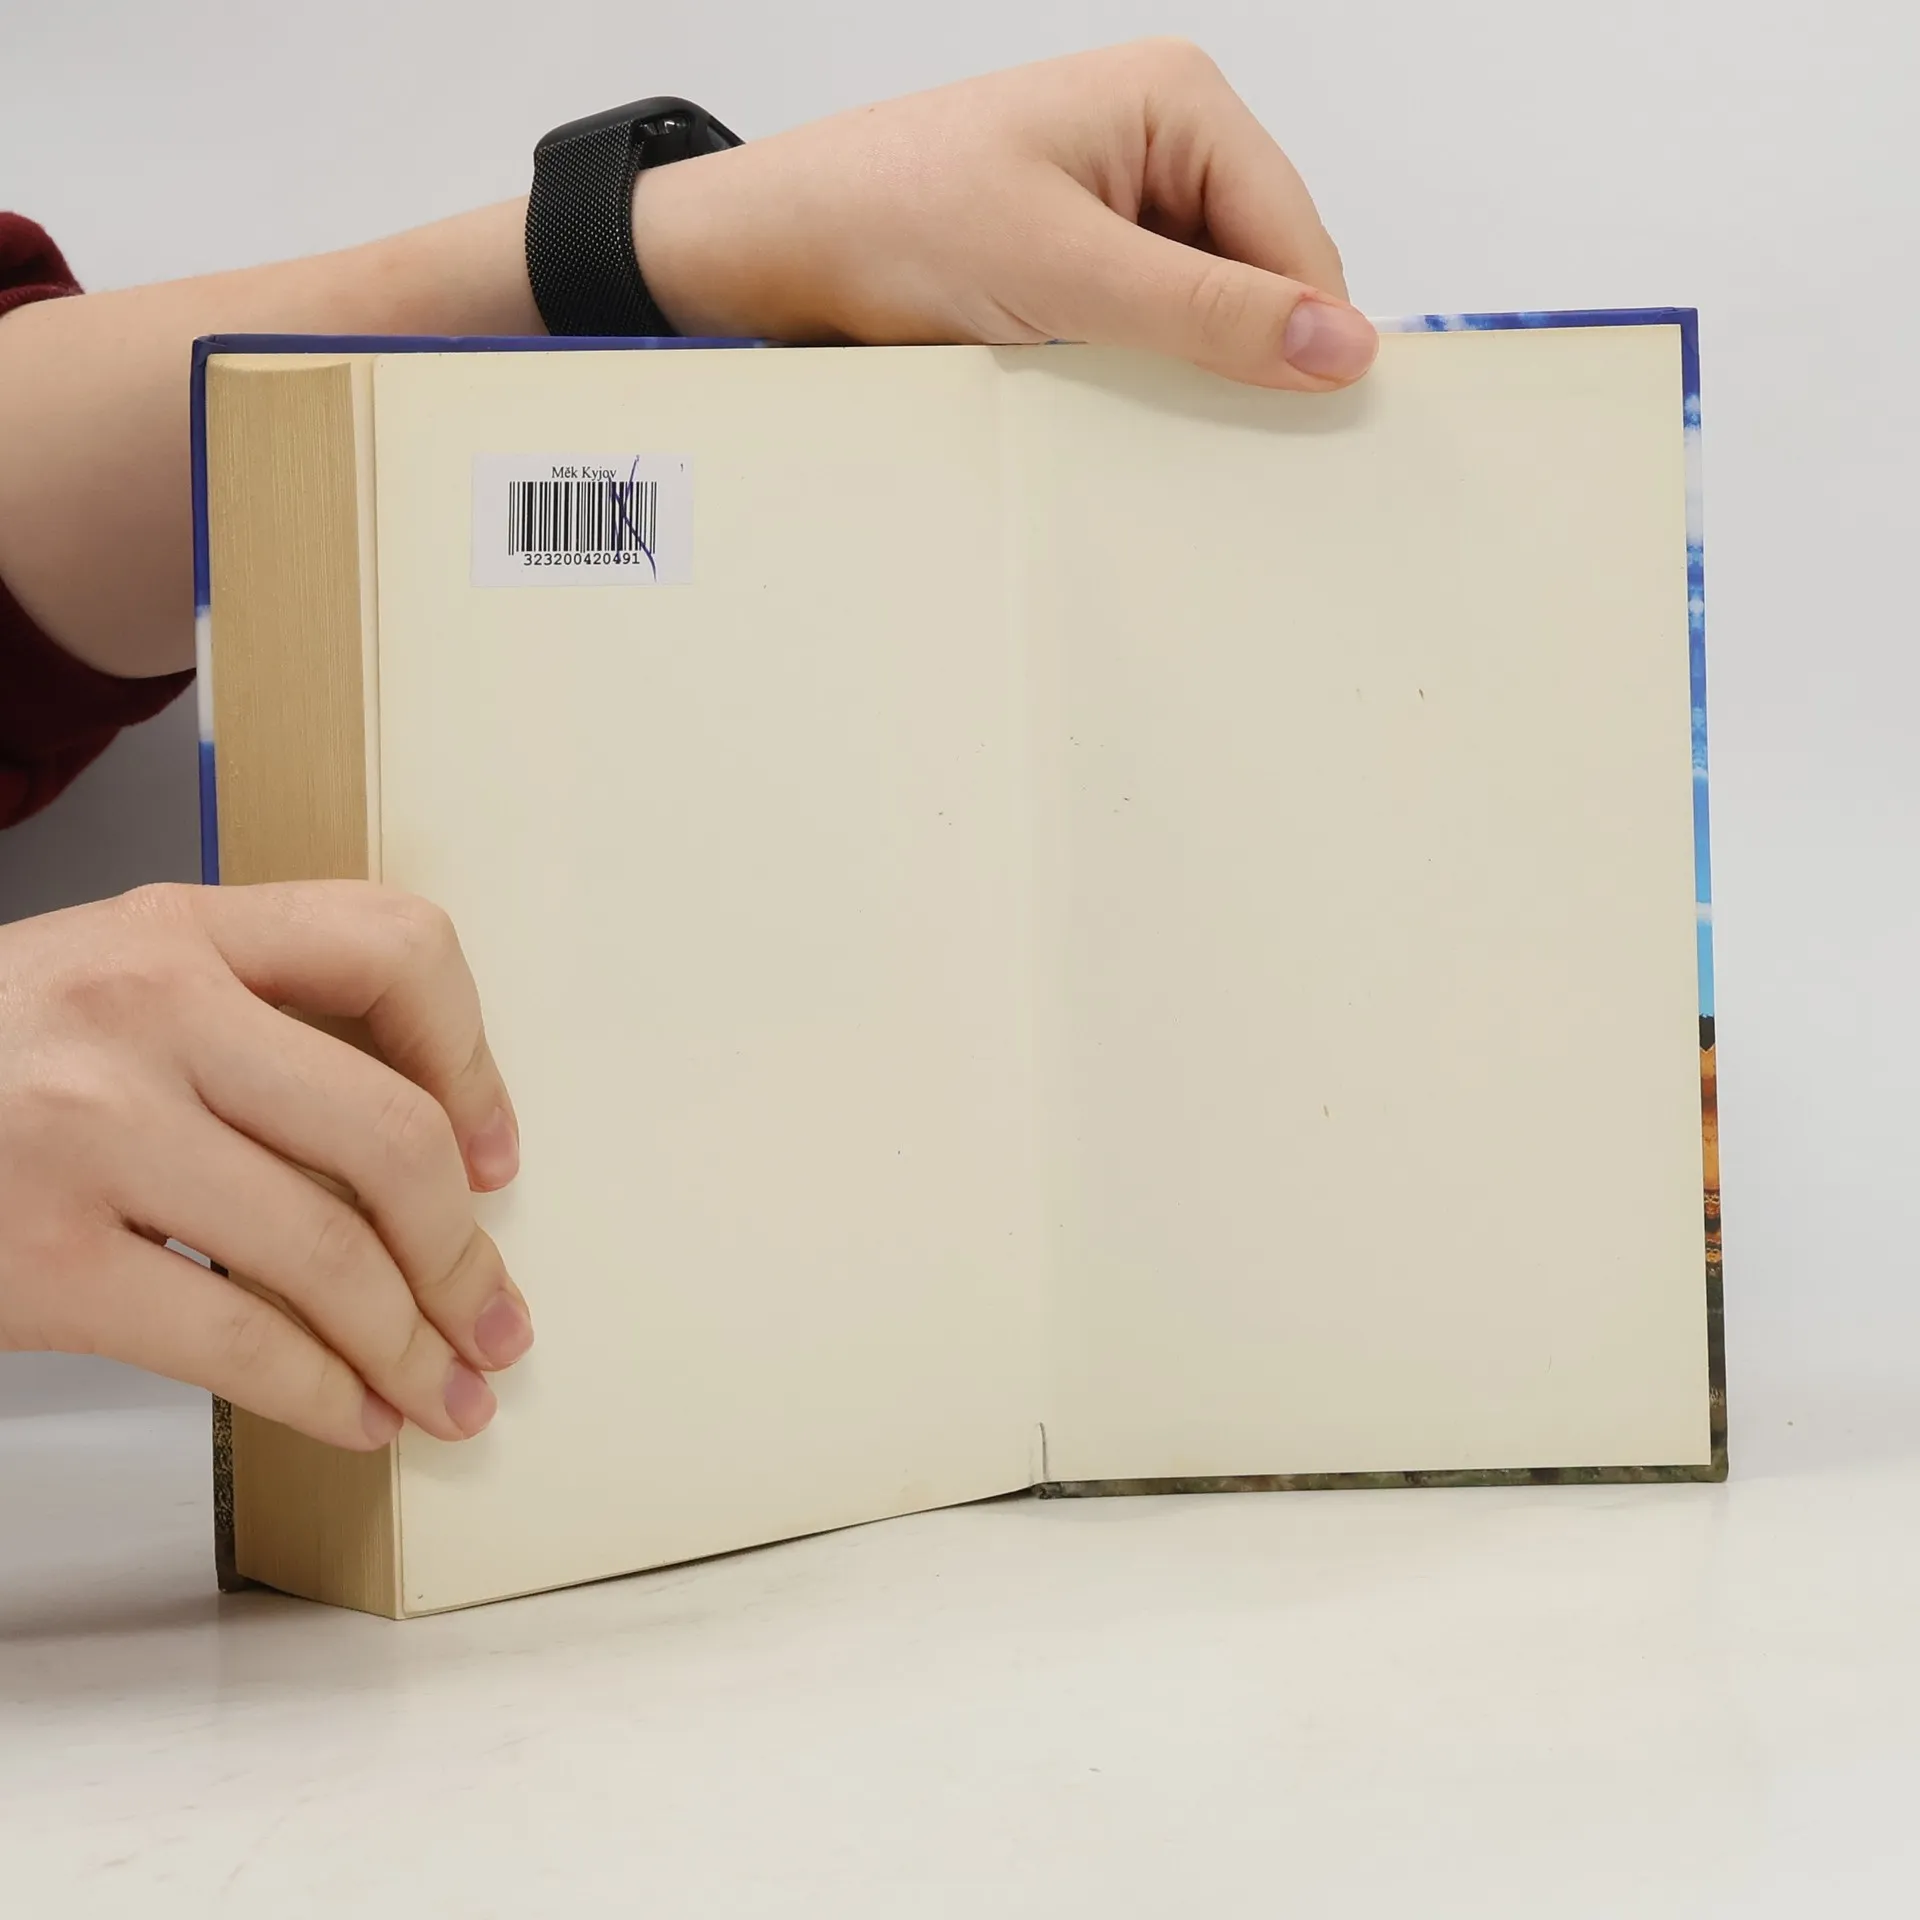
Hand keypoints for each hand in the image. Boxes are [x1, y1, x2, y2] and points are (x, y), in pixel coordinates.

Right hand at [0, 882, 531, 1447]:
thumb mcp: (105, 985)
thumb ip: (247, 1025)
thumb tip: (428, 1154)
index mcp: (177, 929)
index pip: (395, 947)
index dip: (475, 1062)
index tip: (495, 1156)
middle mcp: (146, 1010)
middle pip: (389, 1133)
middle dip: (464, 1252)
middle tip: (497, 1319)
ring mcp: (90, 1133)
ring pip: (328, 1252)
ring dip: (414, 1344)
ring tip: (454, 1393)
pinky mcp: (37, 1260)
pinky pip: (239, 1340)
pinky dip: (324, 1393)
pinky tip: (360, 1416)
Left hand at [633, 39, 1375, 390]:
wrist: (774, 252)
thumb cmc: (890, 221)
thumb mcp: (1063, 273)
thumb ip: (1206, 313)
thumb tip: (1342, 346)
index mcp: (1176, 102)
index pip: (1297, 238)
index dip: (1304, 337)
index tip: (1301, 432)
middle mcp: (1159, 141)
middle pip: (1260, 276)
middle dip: (1236, 355)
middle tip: (1190, 426)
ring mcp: (1119, 204)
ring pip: (1205, 314)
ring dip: (1179, 371)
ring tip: (1119, 400)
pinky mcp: (1080, 260)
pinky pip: (1148, 331)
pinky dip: (1134, 375)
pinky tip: (1093, 396)